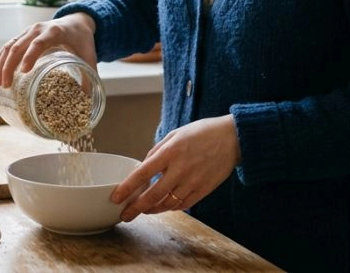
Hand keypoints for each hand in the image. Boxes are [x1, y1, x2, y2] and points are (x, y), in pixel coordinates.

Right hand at [0, 13, 96, 87]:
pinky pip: (8, 45)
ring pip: (10, 45)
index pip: (38, 43)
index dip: (29, 56)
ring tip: (0, 83)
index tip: (23, 72)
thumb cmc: (82, 39)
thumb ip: (90, 75)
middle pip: (18, 45)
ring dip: (2, 64)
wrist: (77, 21)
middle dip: (9, 66)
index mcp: (54, 32)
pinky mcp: (24, 34)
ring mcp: (29, 30)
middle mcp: (38, 29)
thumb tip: (88, 99)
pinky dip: (1, 58)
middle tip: (6, 85)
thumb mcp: (89, 55)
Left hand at [111, 115, 240, 220]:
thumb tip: (143, 168)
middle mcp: (180, 169)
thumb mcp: (175, 134)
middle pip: (153, 195)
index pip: (143, 173)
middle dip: (136, 208)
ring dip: (152, 210)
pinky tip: (163, 206)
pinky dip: (171, 208)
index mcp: (170, 152)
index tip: (116, 197)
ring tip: (143, 210)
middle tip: (124, 215)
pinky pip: (183, 205)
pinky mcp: (204, 190)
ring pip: (167, 204)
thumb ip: (157, 151)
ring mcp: (193, 182)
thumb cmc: (202, 133)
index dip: (127, 188)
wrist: (234, 138)